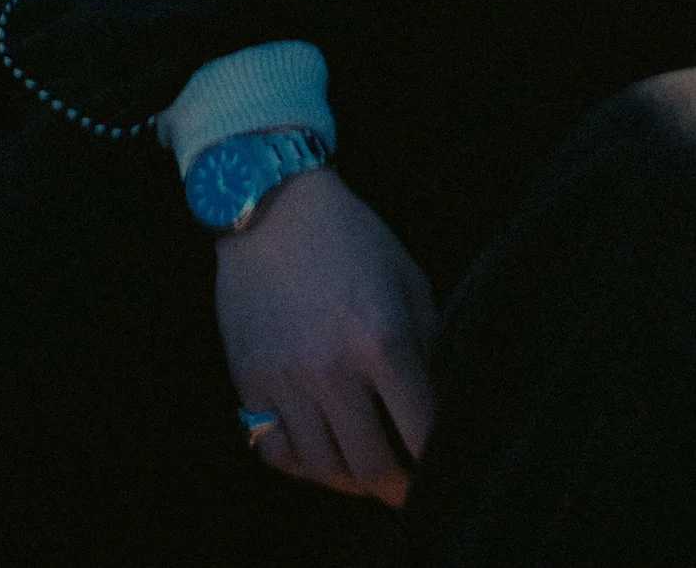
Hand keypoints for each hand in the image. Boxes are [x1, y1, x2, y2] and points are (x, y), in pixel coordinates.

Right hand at [214, 162, 437, 505]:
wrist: (269, 204)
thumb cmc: (350, 238)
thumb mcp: (407, 279)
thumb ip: (426, 344)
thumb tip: (435, 405)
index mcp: (381, 340)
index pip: (421, 433)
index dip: (439, 464)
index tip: (445, 472)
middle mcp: (332, 368)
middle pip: (371, 467)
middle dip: (398, 491)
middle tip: (407, 491)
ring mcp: (285, 379)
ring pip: (323, 469)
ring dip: (351, 482)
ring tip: (365, 472)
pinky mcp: (249, 380)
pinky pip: (276, 450)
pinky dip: (302, 463)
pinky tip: (318, 451)